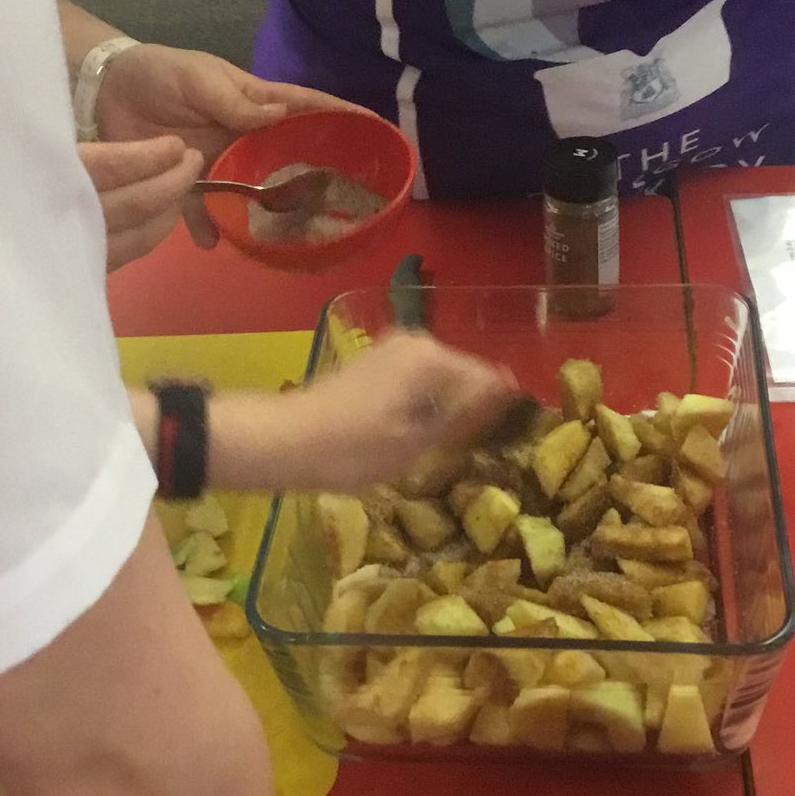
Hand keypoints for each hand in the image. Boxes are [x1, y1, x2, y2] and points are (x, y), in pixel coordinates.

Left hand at [89, 42, 359, 257]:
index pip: (306, 109)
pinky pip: (204, 213)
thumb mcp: (197, 77)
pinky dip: (210, 229)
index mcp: (253, 104)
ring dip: (268, 212)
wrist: (106, 91)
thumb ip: (232, 100)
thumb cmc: (159, 74)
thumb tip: (276, 117)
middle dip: (317, 176)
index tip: (379, 131)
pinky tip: (215, 243)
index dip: (342, 118)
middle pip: (289, 159)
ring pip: (253, 193)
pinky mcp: (187, 185)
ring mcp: (218, 164)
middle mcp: (243, 138)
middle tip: (350, 199)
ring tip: (291, 234)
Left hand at [209, 330, 517, 494]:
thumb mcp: (418, 440)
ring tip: (445, 451)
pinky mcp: (375, 365)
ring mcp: (392, 350)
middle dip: (473, 411)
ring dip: (446, 412)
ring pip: (441, 382)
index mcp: (432, 356)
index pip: (490, 379)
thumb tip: (511, 389)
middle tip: (473, 454)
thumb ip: (468, 412)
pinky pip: (418, 384)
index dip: (502, 412)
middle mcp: (417, 340)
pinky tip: (416, 438)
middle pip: (466, 377)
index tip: (506, 447)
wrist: (283, 442)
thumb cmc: (353, 448)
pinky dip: (423, 408)